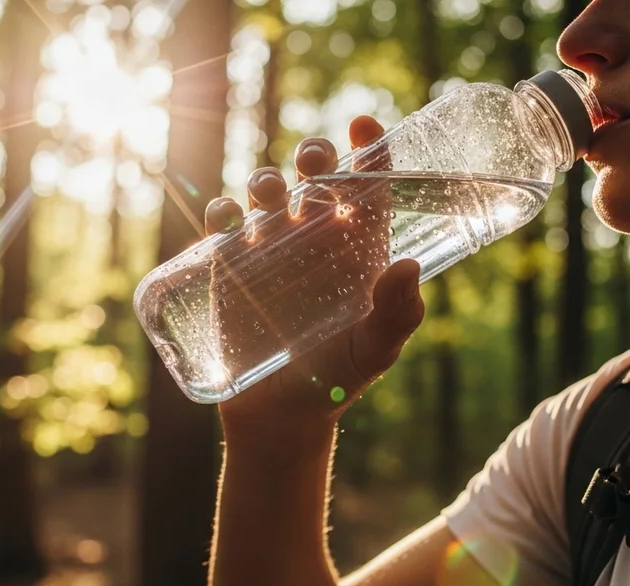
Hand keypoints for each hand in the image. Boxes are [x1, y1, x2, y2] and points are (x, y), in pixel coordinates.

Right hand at [204, 116, 424, 430]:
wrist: (282, 415)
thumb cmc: (338, 379)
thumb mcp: (376, 349)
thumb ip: (398, 314)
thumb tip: (408, 266)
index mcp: (359, 244)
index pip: (368, 183)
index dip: (369, 147)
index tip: (363, 125)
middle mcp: (317, 237)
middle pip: (315, 175)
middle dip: (313, 155)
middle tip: (314, 161)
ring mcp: (272, 247)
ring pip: (267, 191)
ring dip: (268, 180)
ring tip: (273, 198)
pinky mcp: (231, 265)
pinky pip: (222, 225)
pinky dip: (222, 212)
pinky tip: (228, 218)